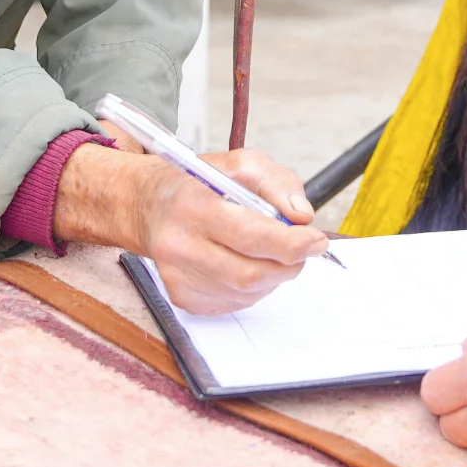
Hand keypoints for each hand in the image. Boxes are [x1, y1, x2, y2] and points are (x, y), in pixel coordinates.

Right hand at [54, 139, 327, 314]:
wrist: (149, 206)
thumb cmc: (199, 183)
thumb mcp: (241, 164)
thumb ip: (277, 182)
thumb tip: (302, 216)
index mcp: (194, 206)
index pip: (253, 237)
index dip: (293, 243)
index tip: (316, 239)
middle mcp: (179, 246)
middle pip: (252, 273)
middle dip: (289, 263)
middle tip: (303, 248)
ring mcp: (177, 277)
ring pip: (247, 292)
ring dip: (273, 275)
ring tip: (270, 251)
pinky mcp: (181, 297)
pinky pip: (234, 303)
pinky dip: (253, 287)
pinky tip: (246, 263)